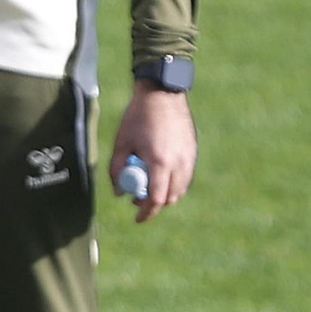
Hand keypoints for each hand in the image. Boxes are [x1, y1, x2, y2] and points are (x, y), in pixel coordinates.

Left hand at [108, 81, 195, 223]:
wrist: (162, 93)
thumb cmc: (137, 117)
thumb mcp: (121, 142)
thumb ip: (117, 169)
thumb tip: (119, 192)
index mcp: (160, 162)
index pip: (156, 199)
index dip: (146, 212)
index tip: (137, 218)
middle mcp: (179, 163)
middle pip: (170, 198)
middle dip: (155, 204)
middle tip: (138, 199)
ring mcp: (189, 158)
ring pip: (180, 189)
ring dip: (165, 192)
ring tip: (147, 181)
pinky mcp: (193, 151)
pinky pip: (185, 176)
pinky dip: (173, 180)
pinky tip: (160, 170)